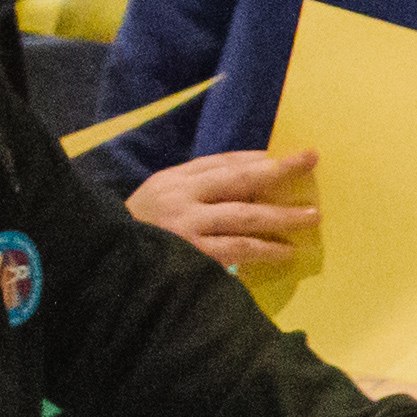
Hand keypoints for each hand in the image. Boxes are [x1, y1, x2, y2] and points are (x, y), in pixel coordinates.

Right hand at [129, 146, 317, 268]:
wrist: (104, 261)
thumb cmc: (138, 230)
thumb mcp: (159, 196)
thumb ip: (197, 186)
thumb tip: (249, 173)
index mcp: (172, 181)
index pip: (220, 163)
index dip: (256, 159)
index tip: (288, 156)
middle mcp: (180, 199)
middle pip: (236, 180)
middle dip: (276, 170)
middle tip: (310, 162)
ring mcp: (186, 228)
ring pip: (243, 218)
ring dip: (280, 217)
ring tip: (311, 217)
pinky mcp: (191, 257)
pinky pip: (236, 252)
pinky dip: (263, 251)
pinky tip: (285, 252)